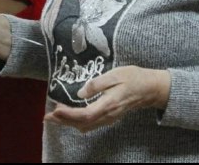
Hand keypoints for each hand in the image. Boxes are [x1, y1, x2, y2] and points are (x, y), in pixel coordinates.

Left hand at [44, 66, 169, 131]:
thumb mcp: (116, 74)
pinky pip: (91, 124)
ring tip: (54, 117)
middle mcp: (108, 115)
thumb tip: (80, 93)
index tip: (55, 110)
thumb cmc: (134, 78)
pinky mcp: (110, 117)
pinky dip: (77, 122)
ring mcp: (109, 118)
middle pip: (82, 123)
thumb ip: (98, 83)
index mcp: (108, 104)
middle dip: (63, 121)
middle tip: (47, 117)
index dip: (68, 115)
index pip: (84, 114)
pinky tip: (71, 117)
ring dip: (69, 123)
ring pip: (85, 125)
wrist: (150, 88)